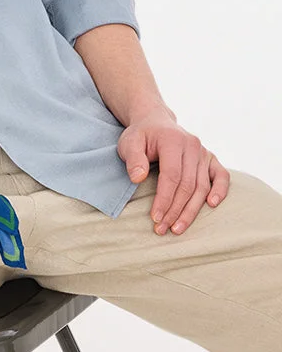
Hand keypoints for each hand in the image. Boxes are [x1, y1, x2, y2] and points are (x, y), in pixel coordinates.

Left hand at [117, 106, 229, 235]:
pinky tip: (212, 205)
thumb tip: (138, 178)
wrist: (155, 122)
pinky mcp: (210, 158)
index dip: (164, 199)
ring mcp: (203, 152)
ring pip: (202, 186)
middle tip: (162, 229)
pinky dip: (220, 190)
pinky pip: (221, 175)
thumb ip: (133, 158)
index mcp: (172, 140)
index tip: (155, 218)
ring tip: (177, 229)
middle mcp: (192, 145)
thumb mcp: (129, 142)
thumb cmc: (141, 136)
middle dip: (175, 210)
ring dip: (191, 210)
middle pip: (187, 185)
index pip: (171, 176)